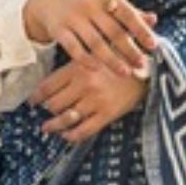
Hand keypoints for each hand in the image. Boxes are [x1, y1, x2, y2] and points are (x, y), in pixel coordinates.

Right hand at [23, 0, 158, 79]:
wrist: (47, 1)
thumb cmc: (86, 4)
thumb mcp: (106, 2)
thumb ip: (128, 12)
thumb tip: (154, 20)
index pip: (127, 14)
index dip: (141, 30)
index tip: (154, 46)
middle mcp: (90, 4)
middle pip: (114, 31)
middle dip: (130, 50)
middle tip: (142, 64)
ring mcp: (73, 16)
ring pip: (95, 42)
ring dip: (112, 59)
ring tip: (126, 72)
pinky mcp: (58, 29)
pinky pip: (73, 48)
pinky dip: (85, 60)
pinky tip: (97, 69)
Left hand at [29, 54, 149, 143]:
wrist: (152, 65)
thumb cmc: (124, 54)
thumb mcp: (100, 48)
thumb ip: (79, 54)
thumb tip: (61, 57)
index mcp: (79, 66)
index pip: (48, 86)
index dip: (37, 96)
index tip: (33, 101)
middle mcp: (84, 84)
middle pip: (53, 104)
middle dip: (47, 110)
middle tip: (46, 112)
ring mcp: (95, 100)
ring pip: (65, 119)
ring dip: (53, 126)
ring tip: (48, 128)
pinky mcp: (108, 114)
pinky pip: (83, 131)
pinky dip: (72, 136)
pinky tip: (67, 135)